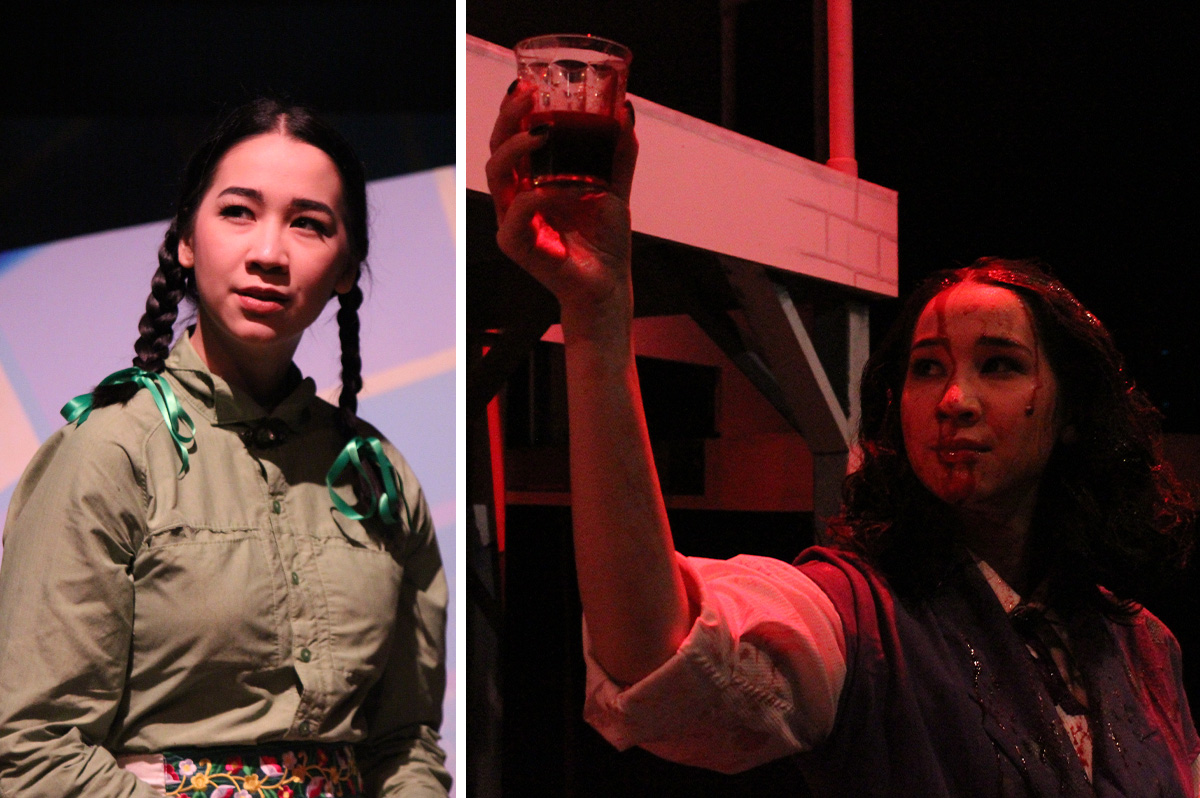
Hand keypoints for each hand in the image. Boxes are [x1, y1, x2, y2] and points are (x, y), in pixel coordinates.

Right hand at [485, 82, 638, 326]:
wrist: (608, 284)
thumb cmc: (604, 240)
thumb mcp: (615, 186)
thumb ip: (618, 152)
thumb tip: (624, 110)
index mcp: (531, 181)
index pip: (512, 139)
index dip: (515, 111)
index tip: (530, 85)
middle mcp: (516, 197)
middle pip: (496, 148)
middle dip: (508, 117)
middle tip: (529, 96)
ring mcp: (512, 220)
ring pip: (496, 172)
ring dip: (518, 147)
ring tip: (545, 132)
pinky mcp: (516, 244)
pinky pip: (519, 210)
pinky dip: (543, 194)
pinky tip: (570, 189)